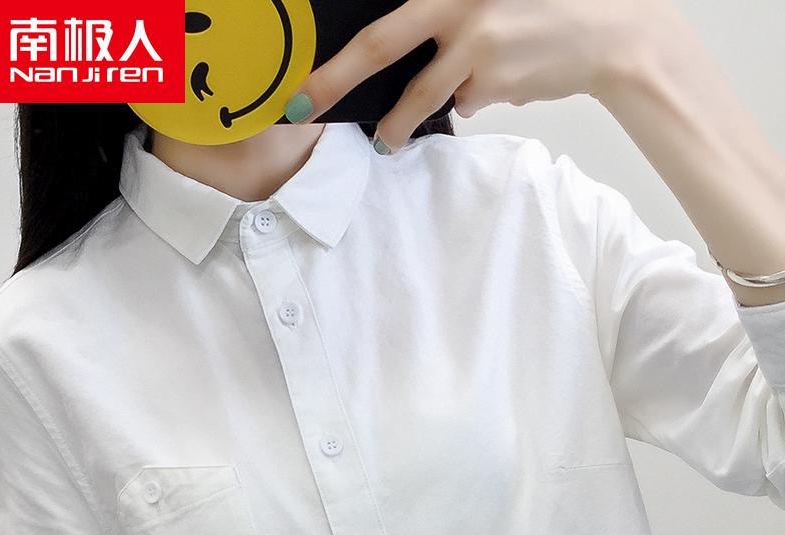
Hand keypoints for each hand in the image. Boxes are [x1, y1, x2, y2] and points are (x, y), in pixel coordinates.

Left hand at [283, 0, 674, 152]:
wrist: (610, 30)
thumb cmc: (547, 9)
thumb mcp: (491, 1)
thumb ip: (449, 22)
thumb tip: (416, 56)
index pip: (384, 21)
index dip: (341, 48)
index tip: (306, 72)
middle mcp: (458, 7)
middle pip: (381, 47)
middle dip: (335, 82)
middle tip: (303, 108)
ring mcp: (476, 46)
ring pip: (423, 96)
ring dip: (399, 124)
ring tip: (387, 140)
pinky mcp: (495, 83)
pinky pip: (467, 102)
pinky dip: (475, 98)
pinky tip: (505, 80)